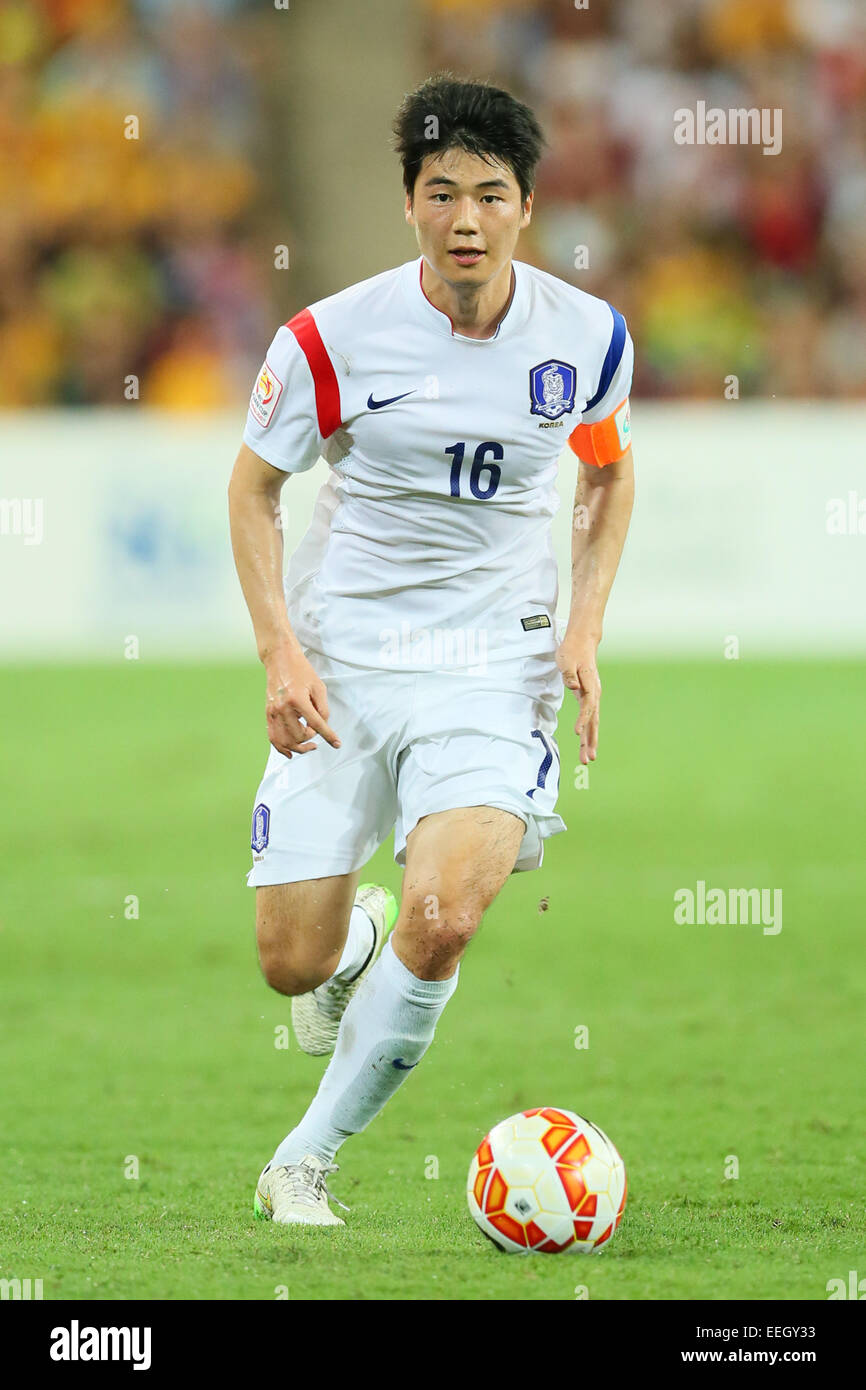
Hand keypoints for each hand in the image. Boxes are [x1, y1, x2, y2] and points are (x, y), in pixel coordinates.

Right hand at [263, 646, 340, 757]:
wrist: (279, 659)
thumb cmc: (300, 670)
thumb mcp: (318, 687)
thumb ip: (322, 708)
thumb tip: (323, 725)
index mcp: (297, 700)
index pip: (315, 724)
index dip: (328, 736)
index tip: (336, 744)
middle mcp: (283, 708)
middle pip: (298, 736)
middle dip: (310, 738)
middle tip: (316, 731)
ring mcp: (273, 712)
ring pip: (285, 741)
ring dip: (298, 747)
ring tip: (308, 746)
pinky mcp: (268, 714)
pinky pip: (273, 737)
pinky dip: (281, 748)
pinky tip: (290, 752)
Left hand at [556, 632, 600, 764]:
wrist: (582, 642)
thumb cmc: (572, 650)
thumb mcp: (565, 659)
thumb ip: (569, 674)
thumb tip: (574, 687)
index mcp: (589, 685)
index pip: (588, 706)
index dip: (583, 720)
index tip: (577, 734)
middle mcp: (594, 693)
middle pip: (593, 720)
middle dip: (591, 740)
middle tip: (588, 758)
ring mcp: (593, 696)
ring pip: (593, 722)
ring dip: (590, 740)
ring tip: (588, 758)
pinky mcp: (589, 698)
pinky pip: (589, 718)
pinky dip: (588, 732)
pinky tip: (586, 744)